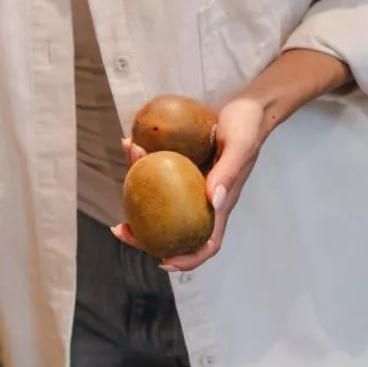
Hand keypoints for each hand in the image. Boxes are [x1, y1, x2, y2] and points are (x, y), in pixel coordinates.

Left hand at [117, 95, 269, 271]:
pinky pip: (157, 170)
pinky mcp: (181, 164)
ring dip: (137, 191)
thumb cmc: (248, 126)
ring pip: (159, 199)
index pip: (207, 243)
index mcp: (220, 203)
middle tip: (119, 229)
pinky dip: (142, 160)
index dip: (188, 259)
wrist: (247, 104)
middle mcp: (203, 198)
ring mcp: (190, 182)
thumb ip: (228, 173)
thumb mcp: (240, 146)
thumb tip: (211, 201)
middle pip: (174, 229)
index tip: (163, 262)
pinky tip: (130, 143)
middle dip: (145, 235)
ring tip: (123, 172)